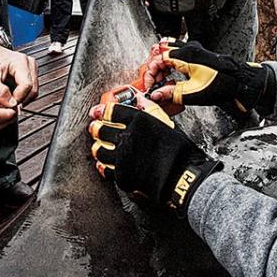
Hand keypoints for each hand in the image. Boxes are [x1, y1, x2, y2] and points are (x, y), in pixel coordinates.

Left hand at [0, 38, 38, 106]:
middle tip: (8, 107)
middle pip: (32, 90)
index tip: (8, 105)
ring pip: (33, 91)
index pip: (26, 85)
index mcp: (20, 62)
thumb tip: (7, 106)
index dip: (18, 98)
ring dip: (22, 99)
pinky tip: (12, 97)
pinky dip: (22, 96)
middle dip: (21, 101)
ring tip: (9, 102)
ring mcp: (31, 68)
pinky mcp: (30, 73)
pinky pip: (30, 90)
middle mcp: (29, 64)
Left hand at [88, 101, 220, 215]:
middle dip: (96, 127)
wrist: (181, 176)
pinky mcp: (121, 175)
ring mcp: (122, 157)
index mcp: (138, 121)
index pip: (111, 111)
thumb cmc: (178, 150)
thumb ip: (150, 109)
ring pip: (99, 149)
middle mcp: (127, 137)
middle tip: (95, 127)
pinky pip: (105, 168)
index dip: (102, 111)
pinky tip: (104, 163)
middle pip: (101, 129)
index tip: (98, 111)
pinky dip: (103, 164)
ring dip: (97, 146)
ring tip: (99, 145)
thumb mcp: (166, 123)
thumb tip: (140, 99)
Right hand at [146, 42, 275, 116]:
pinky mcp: (197, 53)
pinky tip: (170, 73)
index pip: (158, 59)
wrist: (239, 81)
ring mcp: (194, 49)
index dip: (150, 73)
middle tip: (153, 82)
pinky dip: (170, 61)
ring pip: (169, 51)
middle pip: (161, 53)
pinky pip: (178, 52)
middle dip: (154, 68)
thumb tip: (156, 94)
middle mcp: (189, 48)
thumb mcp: (192, 93)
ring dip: (162, 64)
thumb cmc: (221, 85)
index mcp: (186, 55)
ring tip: (160, 78)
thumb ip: (171, 93)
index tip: (150, 84)